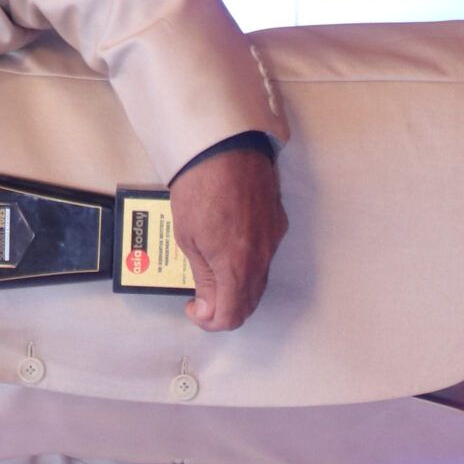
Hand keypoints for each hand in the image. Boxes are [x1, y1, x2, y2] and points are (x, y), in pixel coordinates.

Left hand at [167, 146, 285, 332]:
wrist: (223, 142)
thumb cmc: (200, 183)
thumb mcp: (188, 237)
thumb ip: (203, 276)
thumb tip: (207, 302)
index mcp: (237, 265)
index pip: (232, 315)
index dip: (211, 321)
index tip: (194, 309)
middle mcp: (262, 255)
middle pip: (249, 301)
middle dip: (224, 306)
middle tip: (201, 297)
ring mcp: (273, 237)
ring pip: (259, 279)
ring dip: (237, 286)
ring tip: (211, 272)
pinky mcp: (276, 220)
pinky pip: (265, 255)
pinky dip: (248, 264)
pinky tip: (228, 250)